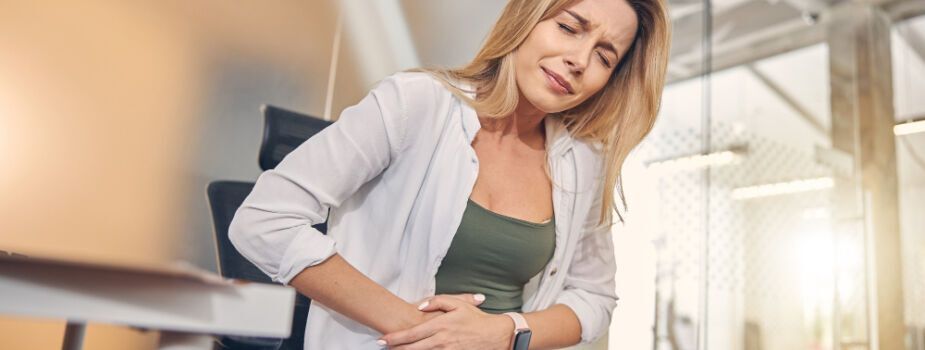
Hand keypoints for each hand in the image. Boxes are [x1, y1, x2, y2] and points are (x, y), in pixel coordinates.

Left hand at [380, 295, 513, 349]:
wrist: (495, 336)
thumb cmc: (476, 319)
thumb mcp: (458, 304)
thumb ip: (437, 301)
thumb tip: (419, 305)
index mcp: (440, 325)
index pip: (412, 333)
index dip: (395, 338)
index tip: (382, 339)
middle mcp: (440, 340)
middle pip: (412, 348)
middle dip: (396, 348)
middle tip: (383, 347)